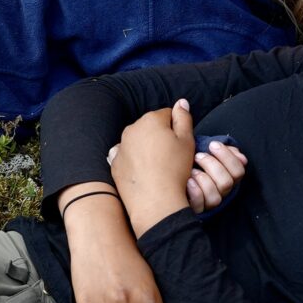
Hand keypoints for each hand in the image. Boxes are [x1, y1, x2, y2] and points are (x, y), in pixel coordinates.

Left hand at [112, 99, 195, 235]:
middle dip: (160, 136)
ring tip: (158, 166)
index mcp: (151, 119)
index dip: (177, 129)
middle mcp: (132, 129)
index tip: (180, 144)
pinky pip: (126, 156)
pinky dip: (134, 160)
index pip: (167, 115)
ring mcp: (120, 146)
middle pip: (150, 126)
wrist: (154, 201)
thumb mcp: (187, 141)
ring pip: (138, 141)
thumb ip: (184, 118)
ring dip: (147, 148)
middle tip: (171, 156)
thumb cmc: (175, 170)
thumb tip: (181, 102)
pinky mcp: (115, 163)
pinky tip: (144, 172)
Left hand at [186, 140, 247, 211]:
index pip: (238, 171)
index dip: (228, 157)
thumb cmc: (190, 162)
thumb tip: (240, 156)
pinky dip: (195, 192)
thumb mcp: (207, 153)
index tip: (212, 145)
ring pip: (215, 197)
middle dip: (212, 165)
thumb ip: (224, 151)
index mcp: (227, 177)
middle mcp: (221, 193)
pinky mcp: (196, 209)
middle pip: (227, 183)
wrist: (170, 178)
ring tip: (191, 170)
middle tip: (198, 156)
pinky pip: (200, 204)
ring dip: (203, 179)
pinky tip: (187, 181)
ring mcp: (209, 203)